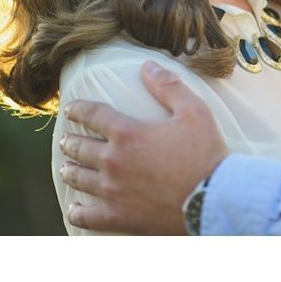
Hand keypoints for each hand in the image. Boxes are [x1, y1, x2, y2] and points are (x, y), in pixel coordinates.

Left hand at [59, 62, 227, 233]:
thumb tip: (147, 65)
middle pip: (78, 147)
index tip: (72, 109)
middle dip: (70, 141)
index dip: (78, 109)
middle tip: (67, 140)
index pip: (92, 114)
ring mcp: (111, 190)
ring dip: (69, 170)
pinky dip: (77, 211)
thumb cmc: (206, 153)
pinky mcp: (117, 216)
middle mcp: (112, 160)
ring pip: (77, 178)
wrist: (213, 198)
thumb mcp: (195, 112)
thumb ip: (168, 87)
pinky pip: (85, 216)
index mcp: (127, 133)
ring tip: (68, 167)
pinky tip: (76, 207)